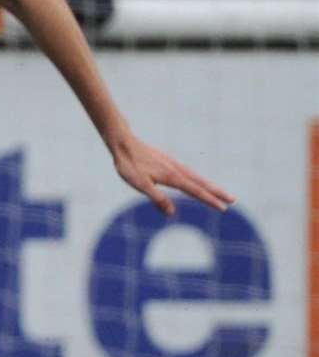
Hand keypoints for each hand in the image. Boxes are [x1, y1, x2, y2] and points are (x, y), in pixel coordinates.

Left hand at [108, 129, 233, 216]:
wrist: (123, 143)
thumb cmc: (129, 165)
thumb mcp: (141, 185)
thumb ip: (157, 199)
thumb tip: (171, 213)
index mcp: (172, 176)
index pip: (195, 191)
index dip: (209, 200)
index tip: (223, 208)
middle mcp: (176, 169)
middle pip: (201, 182)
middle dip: (216, 192)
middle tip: (232, 200)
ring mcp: (172, 164)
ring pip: (195, 176)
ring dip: (208, 185)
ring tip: (219, 192)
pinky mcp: (167, 161)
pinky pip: (186, 172)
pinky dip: (196, 178)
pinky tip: (195, 181)